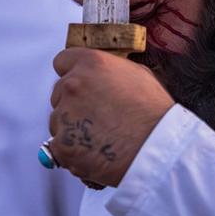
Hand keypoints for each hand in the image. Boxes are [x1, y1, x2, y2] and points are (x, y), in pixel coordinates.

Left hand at [49, 47, 174, 187]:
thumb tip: (102, 77)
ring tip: (100, 138)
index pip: (62, 61)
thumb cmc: (154, 113)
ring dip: (71, 129)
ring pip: (57, 121)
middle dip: (73, 104)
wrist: (157, 148)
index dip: (72, 74)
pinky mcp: (61, 145)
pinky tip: (93, 154)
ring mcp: (64, 115)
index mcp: (91, 63)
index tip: (80, 85)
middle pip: (59, 93)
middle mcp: (73, 85)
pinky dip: (72, 152)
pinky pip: (57, 147)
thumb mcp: (138, 75)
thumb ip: (111, 71)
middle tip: (96, 117)